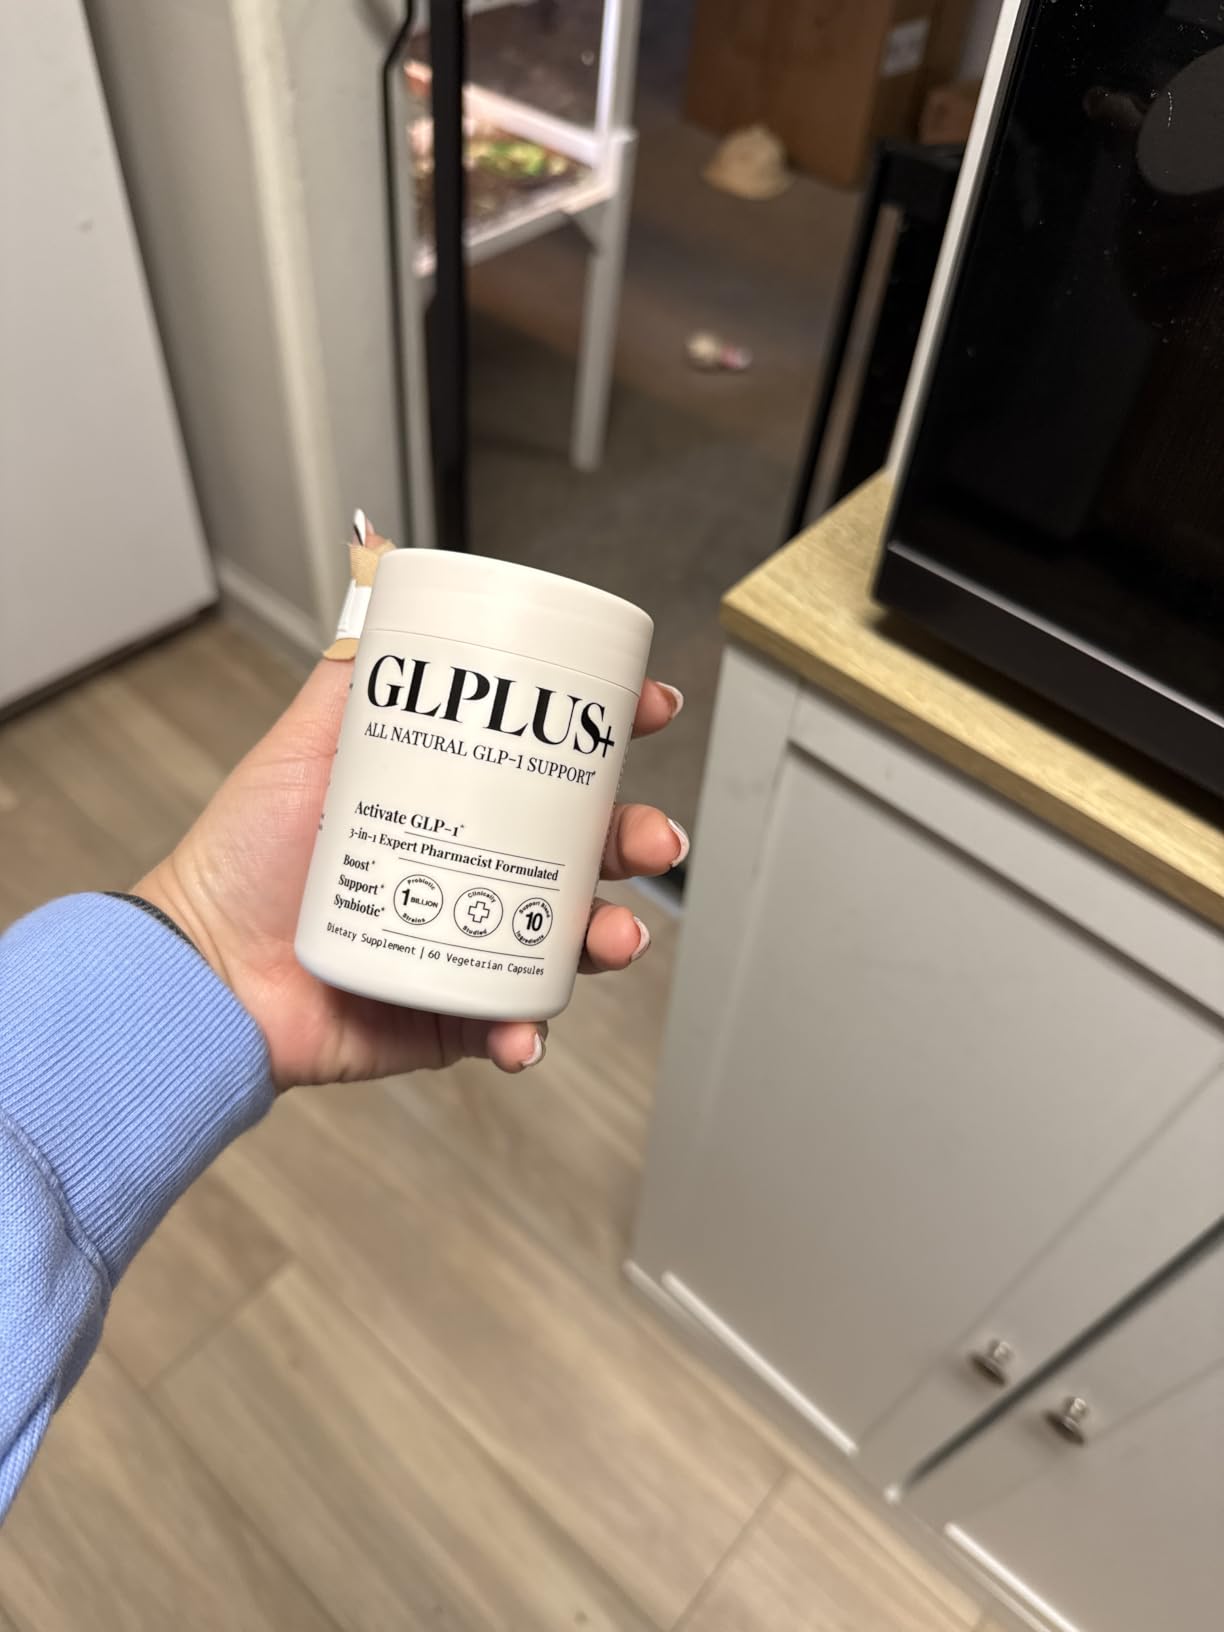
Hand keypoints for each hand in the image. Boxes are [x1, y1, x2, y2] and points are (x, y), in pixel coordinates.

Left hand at [137, 590, 684, 1089]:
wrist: (200, 968)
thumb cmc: (243, 857)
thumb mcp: (305, 742)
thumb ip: (350, 672)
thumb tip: (382, 580)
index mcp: (456, 800)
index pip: (550, 764)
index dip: (610, 738)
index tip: (649, 710)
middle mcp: (475, 868)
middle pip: (584, 850)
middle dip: (634, 840)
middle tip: (650, 838)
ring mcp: (469, 939)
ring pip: (568, 936)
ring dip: (608, 935)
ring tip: (608, 936)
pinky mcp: (453, 1013)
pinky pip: (512, 1020)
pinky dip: (528, 1028)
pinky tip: (523, 1028)